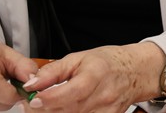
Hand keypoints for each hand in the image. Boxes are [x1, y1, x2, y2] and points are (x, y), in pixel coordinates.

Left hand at [22, 42, 165, 111]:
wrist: (134, 72)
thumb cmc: (108, 62)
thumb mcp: (78, 58)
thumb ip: (52, 71)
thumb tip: (31, 83)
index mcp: (96, 74)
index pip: (72, 92)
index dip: (49, 99)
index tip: (33, 99)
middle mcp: (104, 95)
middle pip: (68, 111)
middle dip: (45, 109)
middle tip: (32, 104)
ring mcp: (106, 111)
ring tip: (48, 106)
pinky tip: (64, 110)